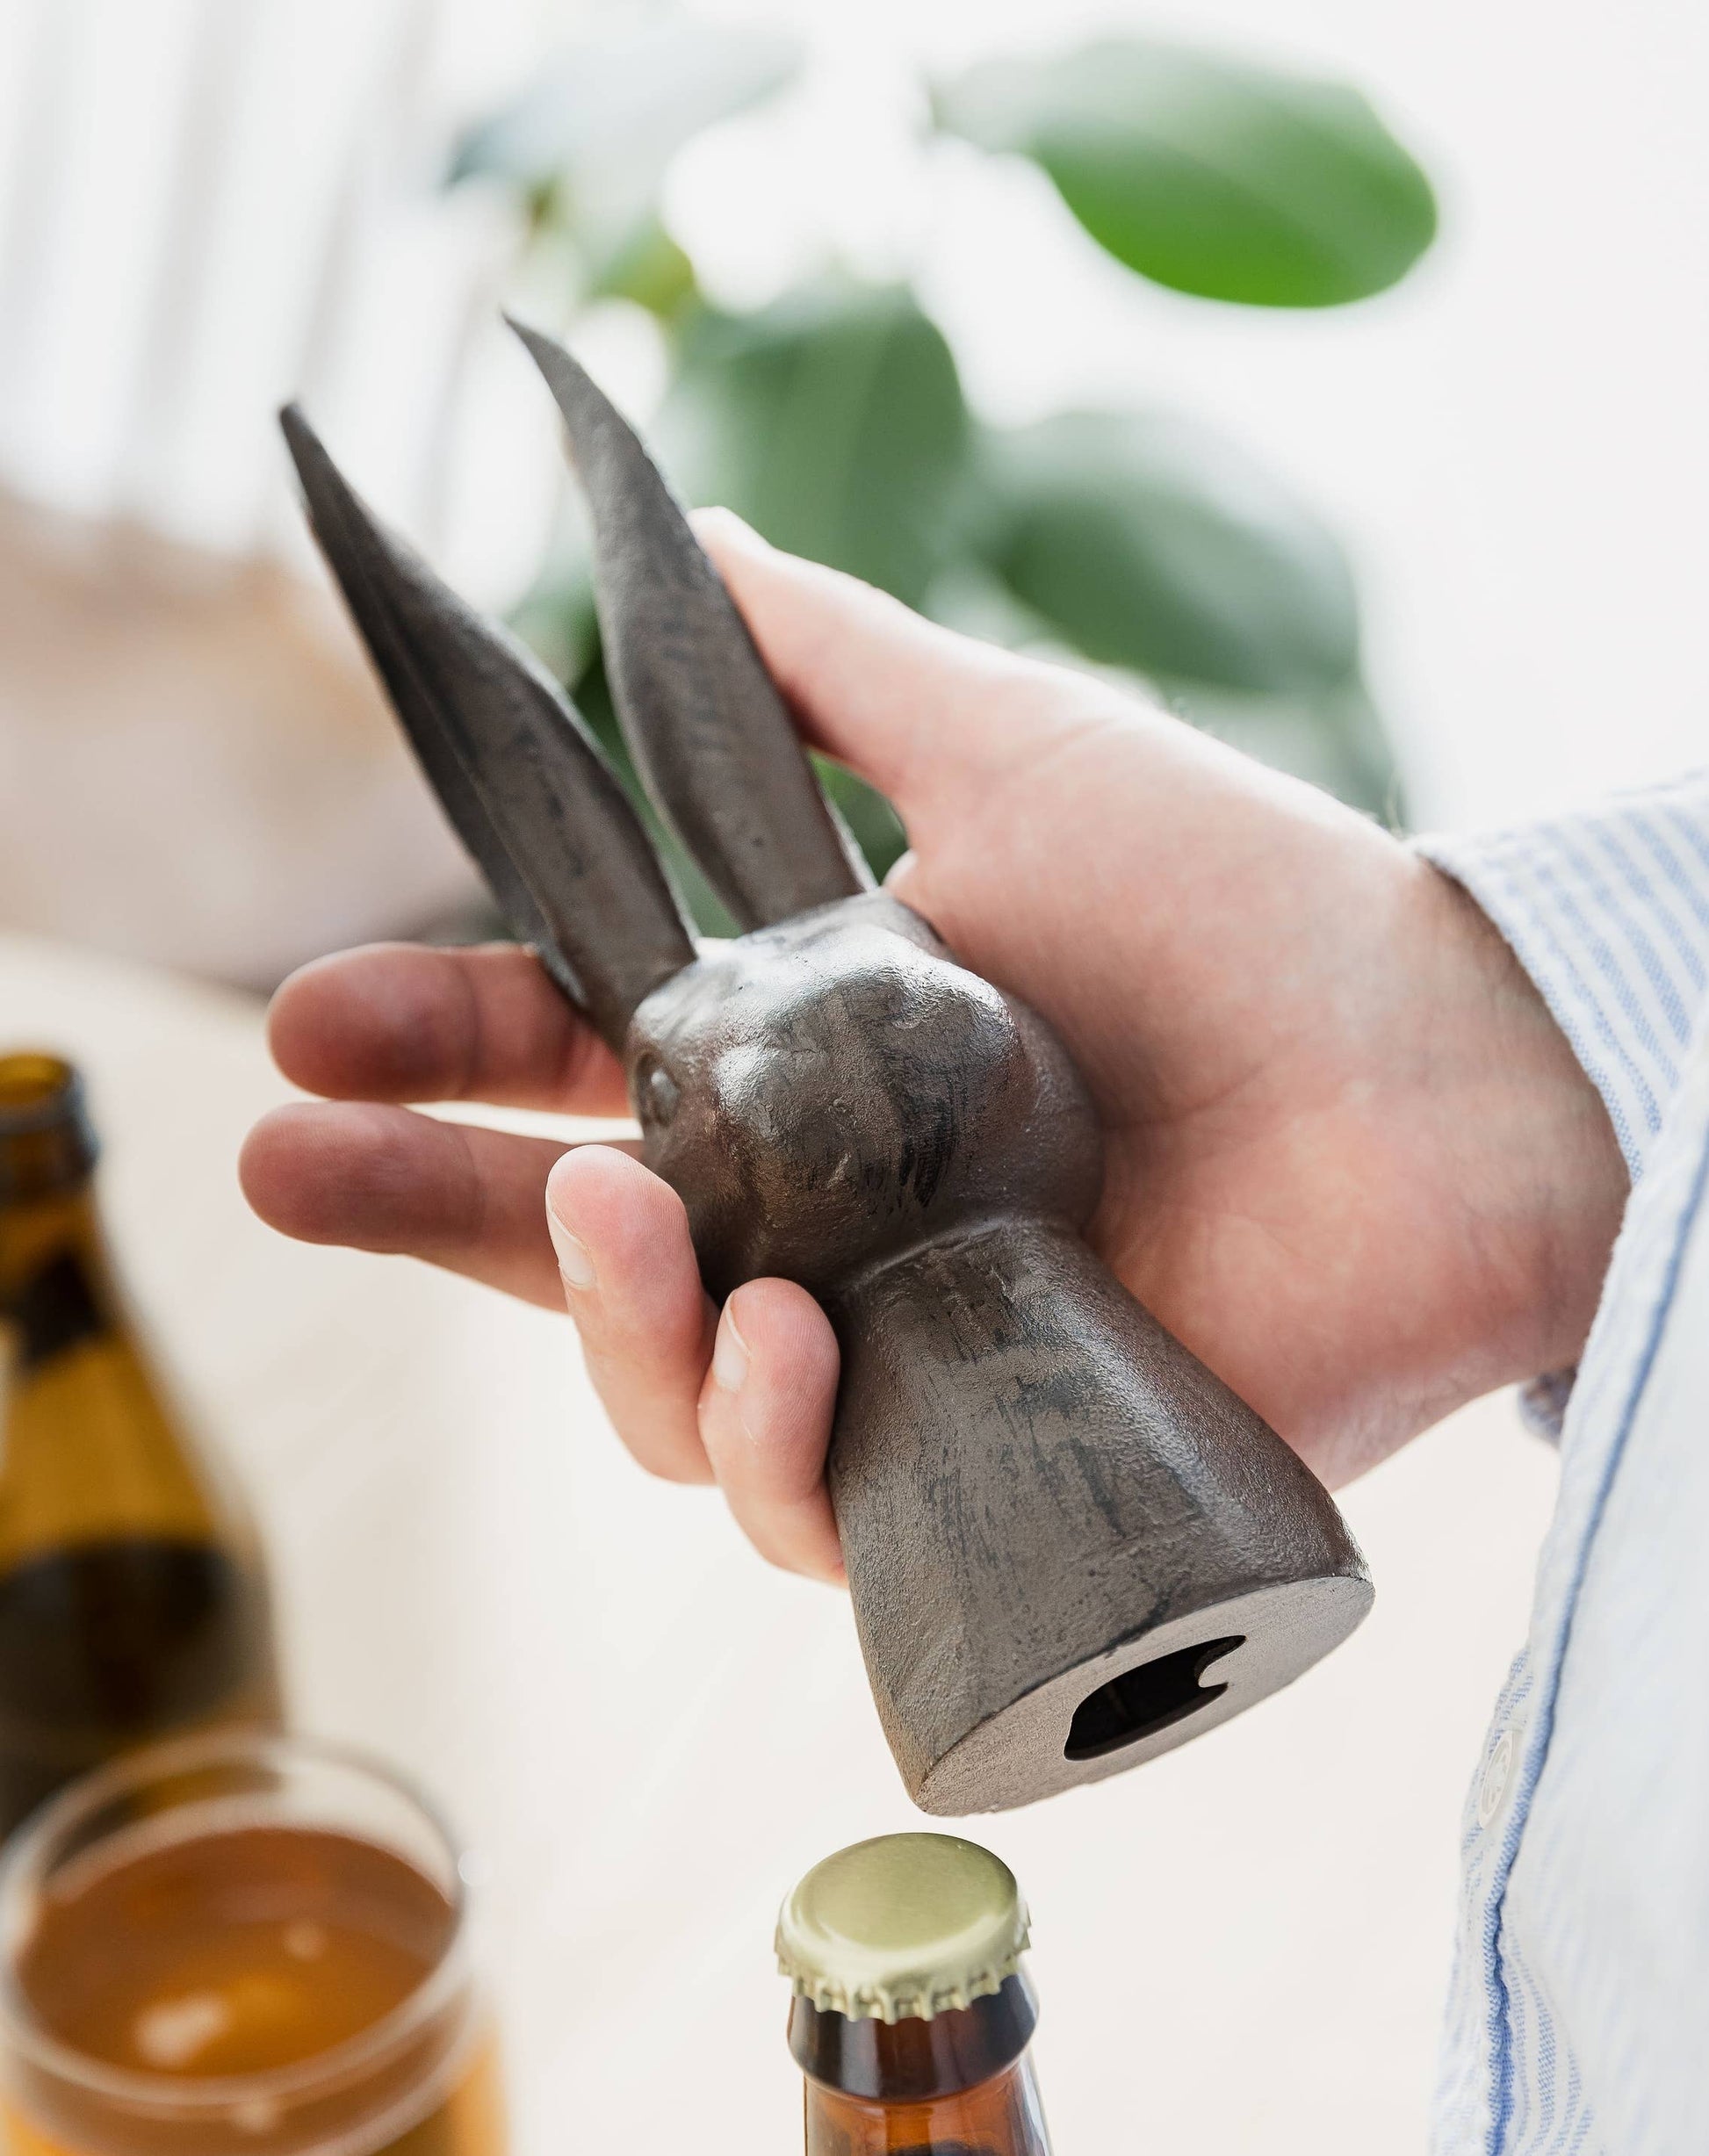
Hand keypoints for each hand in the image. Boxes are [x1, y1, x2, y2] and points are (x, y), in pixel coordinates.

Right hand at [241, 512, 1626, 1582]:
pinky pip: (807, 1508)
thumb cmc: (1238, 908)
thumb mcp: (1009, 748)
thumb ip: (829, 665)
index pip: (577, 1072)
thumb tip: (690, 533)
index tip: (315, 1030)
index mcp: (812, 1060)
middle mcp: (830, 1218)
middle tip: (287, 1164)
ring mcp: (898, 1358)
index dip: (440, 1054)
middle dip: (417, 1213)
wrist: (1432, 1080)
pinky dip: (769, 1440)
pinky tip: (789, 1347)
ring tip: (613, 1208)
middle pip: (571, 1254)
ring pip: (666, 1398)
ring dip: (605, 1316)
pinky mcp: (979, 1478)